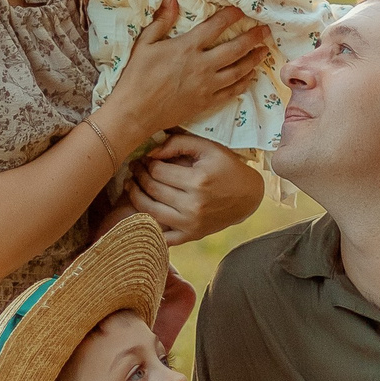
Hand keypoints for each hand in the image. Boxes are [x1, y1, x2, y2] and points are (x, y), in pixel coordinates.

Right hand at [105, 0, 270, 139]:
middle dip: (253, 38)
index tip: (242, 10)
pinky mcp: (207, 102)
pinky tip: (250, 76)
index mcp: (187, 47)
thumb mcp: (145, 43)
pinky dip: (244, 83)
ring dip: (254, 60)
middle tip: (266, 31)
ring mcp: (207, 86)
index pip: (216, 26)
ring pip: (238, 70)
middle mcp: (202, 65)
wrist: (135, 112)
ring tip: (264, 52)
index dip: (232, 16)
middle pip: (235, 48)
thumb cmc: (136, 76)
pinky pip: (231, 91)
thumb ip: (161, 20)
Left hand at [128, 132, 263, 242]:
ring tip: (132, 185)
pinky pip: (162, 236)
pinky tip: (140, 212)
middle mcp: (193, 205)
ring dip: (135, 197)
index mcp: (197, 181)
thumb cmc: (226, 168)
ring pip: (150, 211)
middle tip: (134, 169)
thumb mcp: (208, 148)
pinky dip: (147, 227)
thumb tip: (151, 150)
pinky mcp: (191, 236)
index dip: (145, 163)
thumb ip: (178, 143)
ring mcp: (191, 224)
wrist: (248, 196)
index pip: (157, 171)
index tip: (142, 158)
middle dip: (138, 176)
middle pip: (152, 190)